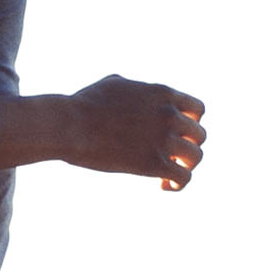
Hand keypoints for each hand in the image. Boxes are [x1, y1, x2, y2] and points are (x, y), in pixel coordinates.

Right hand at [6, 75, 205, 188]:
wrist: (70, 125)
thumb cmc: (84, 105)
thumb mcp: (115, 84)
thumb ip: (135, 88)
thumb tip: (134, 90)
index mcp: (162, 93)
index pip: (198, 110)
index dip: (191, 124)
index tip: (177, 134)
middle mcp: (169, 114)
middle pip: (200, 135)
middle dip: (188, 146)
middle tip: (173, 157)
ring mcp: (163, 139)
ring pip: (195, 157)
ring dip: (185, 166)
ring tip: (168, 172)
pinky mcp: (153, 163)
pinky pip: (183, 177)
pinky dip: (178, 184)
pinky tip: (163, 186)